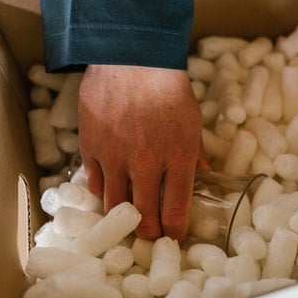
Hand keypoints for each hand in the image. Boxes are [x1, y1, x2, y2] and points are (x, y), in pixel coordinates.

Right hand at [78, 65, 201, 241]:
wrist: (132, 59)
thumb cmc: (168, 89)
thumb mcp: (193, 123)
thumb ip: (197, 155)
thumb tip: (207, 178)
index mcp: (178, 157)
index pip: (177, 211)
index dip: (175, 232)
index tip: (174, 238)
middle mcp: (146, 163)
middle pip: (144, 217)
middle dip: (149, 234)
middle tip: (150, 236)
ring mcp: (115, 157)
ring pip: (114, 206)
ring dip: (122, 218)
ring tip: (128, 220)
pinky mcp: (91, 147)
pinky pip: (94, 183)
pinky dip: (102, 191)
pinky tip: (110, 190)